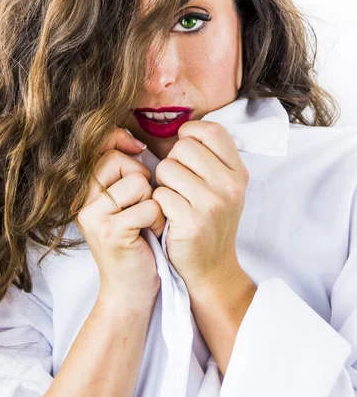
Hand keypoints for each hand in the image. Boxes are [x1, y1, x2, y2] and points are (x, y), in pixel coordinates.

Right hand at [73, 127, 164, 311]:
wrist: (130, 291)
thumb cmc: (136, 243)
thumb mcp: (125, 205)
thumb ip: (124, 175)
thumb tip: (134, 142)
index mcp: (84, 192)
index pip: (99, 148)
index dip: (120, 141)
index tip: (138, 150)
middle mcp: (82, 202)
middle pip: (117, 160)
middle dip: (141, 179)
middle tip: (143, 204)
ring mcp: (94, 217)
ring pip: (138, 183)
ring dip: (153, 202)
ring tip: (147, 222)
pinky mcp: (112, 233)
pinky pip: (148, 207)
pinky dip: (158, 220)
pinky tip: (151, 235)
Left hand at [152, 120, 249, 291]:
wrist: (212, 268)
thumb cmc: (210, 221)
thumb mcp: (223, 187)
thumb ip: (210, 158)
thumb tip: (182, 128)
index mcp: (238, 173)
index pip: (212, 131)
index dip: (191, 133)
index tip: (184, 147)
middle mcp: (230, 186)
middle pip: (184, 147)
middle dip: (172, 161)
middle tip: (177, 183)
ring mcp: (212, 204)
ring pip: (167, 168)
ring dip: (162, 183)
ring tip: (173, 199)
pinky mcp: (192, 222)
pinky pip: (160, 194)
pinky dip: (158, 204)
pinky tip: (169, 215)